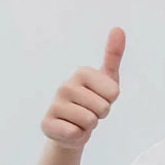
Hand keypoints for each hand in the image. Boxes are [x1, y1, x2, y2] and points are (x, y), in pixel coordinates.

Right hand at [41, 27, 123, 151]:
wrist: (72, 129)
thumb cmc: (92, 102)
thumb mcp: (107, 80)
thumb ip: (113, 55)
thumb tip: (118, 28)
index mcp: (81, 73)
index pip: (114, 92)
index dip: (111, 101)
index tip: (100, 98)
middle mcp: (65, 85)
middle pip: (103, 108)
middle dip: (100, 115)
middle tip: (90, 112)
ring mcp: (54, 104)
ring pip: (90, 121)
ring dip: (89, 126)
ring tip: (80, 121)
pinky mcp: (46, 123)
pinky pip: (75, 133)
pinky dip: (77, 136)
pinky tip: (70, 131)